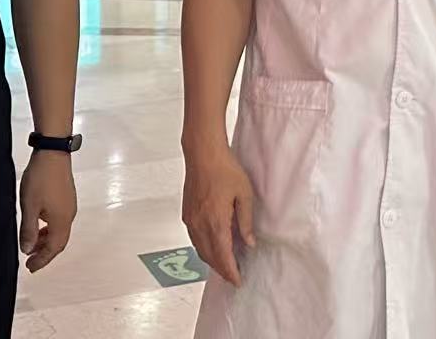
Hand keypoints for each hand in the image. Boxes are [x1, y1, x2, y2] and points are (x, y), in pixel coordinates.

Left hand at [19, 149, 77, 272]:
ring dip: (47, 241)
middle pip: (59, 241)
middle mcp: (69, 215)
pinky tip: (39, 225)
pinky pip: (60, 221)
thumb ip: (29, 230)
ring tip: (32, 244)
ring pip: (60, 231)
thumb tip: (27, 250)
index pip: (53, 248)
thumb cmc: (40, 180)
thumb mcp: (29, 207)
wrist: (53, 153)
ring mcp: (69, 205)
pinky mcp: (67, 197)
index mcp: (61, 221)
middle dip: (45, 253)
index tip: (30, 267)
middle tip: (31, 261)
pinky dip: (49, 229)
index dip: (42, 260)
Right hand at [182, 141, 255, 286]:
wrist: (202, 153)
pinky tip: (212, 246)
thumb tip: (249, 242)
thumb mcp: (244, 194)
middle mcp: (200, 224)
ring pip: (200, 249)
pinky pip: (194, 238)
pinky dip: (203, 248)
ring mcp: (191, 219)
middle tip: (233, 276)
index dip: (230, 271)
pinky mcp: (187, 213)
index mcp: (216, 221)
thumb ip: (246, 221)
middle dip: (221, 269)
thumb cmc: (225, 169)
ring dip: (211, 260)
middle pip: (210, 256)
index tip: (237, 281)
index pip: (223, 256)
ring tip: (224, 265)